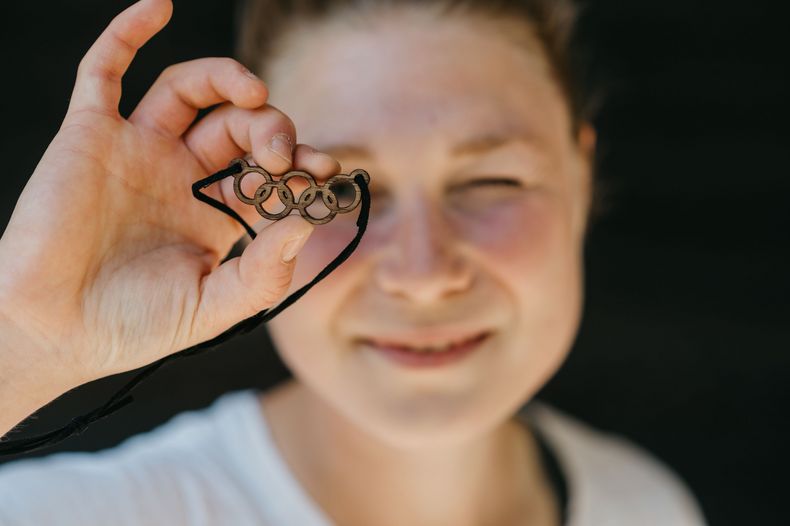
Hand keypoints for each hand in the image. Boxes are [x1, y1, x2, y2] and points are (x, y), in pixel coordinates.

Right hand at [0, 0, 339, 392]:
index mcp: (216, 213)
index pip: (269, 173)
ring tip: (254, 93)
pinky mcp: (90, 135)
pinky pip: (104, 71)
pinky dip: (128, 33)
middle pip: (238, 126)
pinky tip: (157, 6)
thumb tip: (306, 226)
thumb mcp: (214, 307)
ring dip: (226, 79)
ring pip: (188, 91)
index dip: (301, 165)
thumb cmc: (133, 326)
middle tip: (280, 152)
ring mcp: (138, 151)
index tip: (325, 170)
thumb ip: (264, 273)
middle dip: (271, 129)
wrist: (55, 333)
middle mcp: (182, 176)